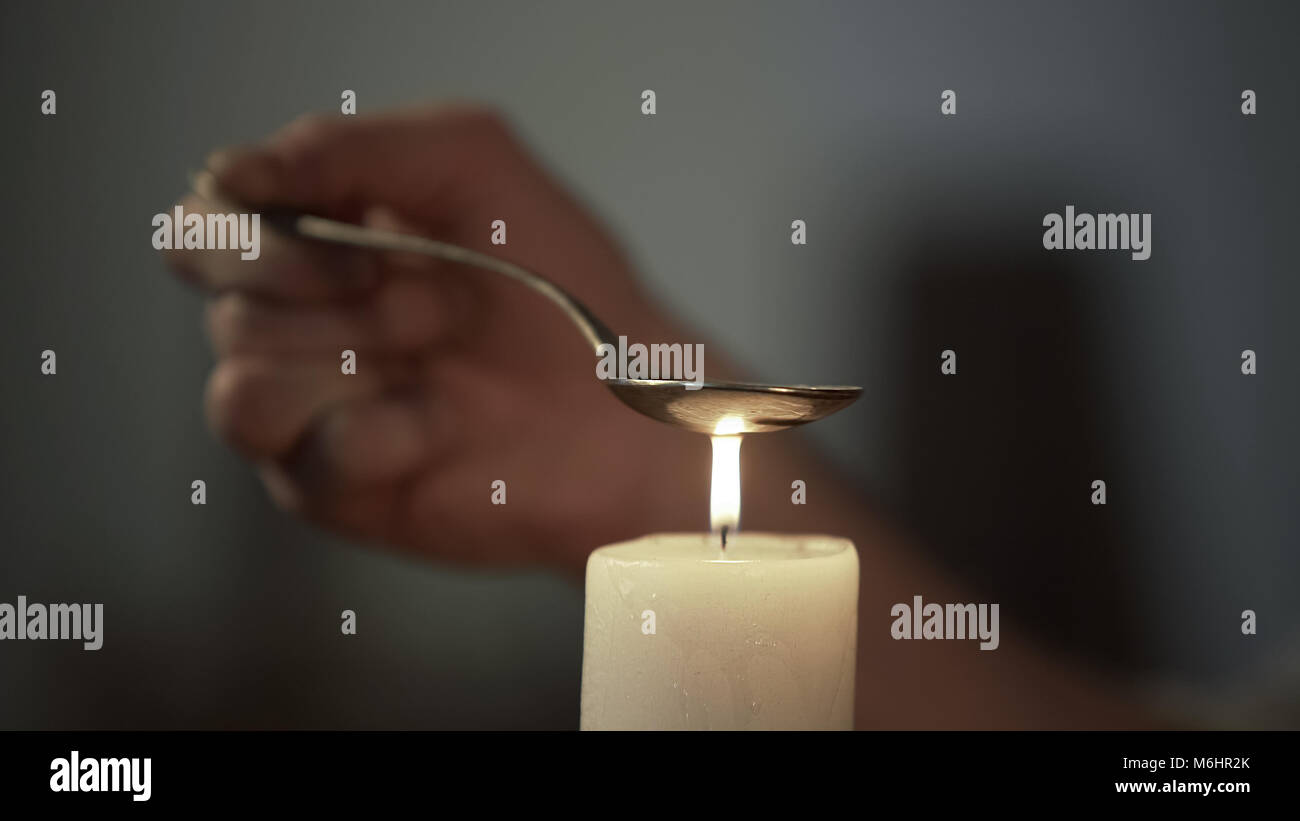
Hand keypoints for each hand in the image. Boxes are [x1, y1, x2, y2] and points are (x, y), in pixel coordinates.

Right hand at [165, 104, 712, 572]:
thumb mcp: (472, 164)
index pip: (205, 225)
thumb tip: (228, 172)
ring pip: (240, 384)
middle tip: (434, 299)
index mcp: (317, 244)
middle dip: (333, 292)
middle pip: (222, 303)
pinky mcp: (332, 486)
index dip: (254, 229)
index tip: (358, 235)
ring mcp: (312, 412)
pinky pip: (301, 452)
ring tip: (440, 358)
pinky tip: (441, 425)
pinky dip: (380, 430)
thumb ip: (350, 146)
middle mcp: (301, 327)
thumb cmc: (566, 287)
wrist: (628, 408)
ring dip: (356, 360)